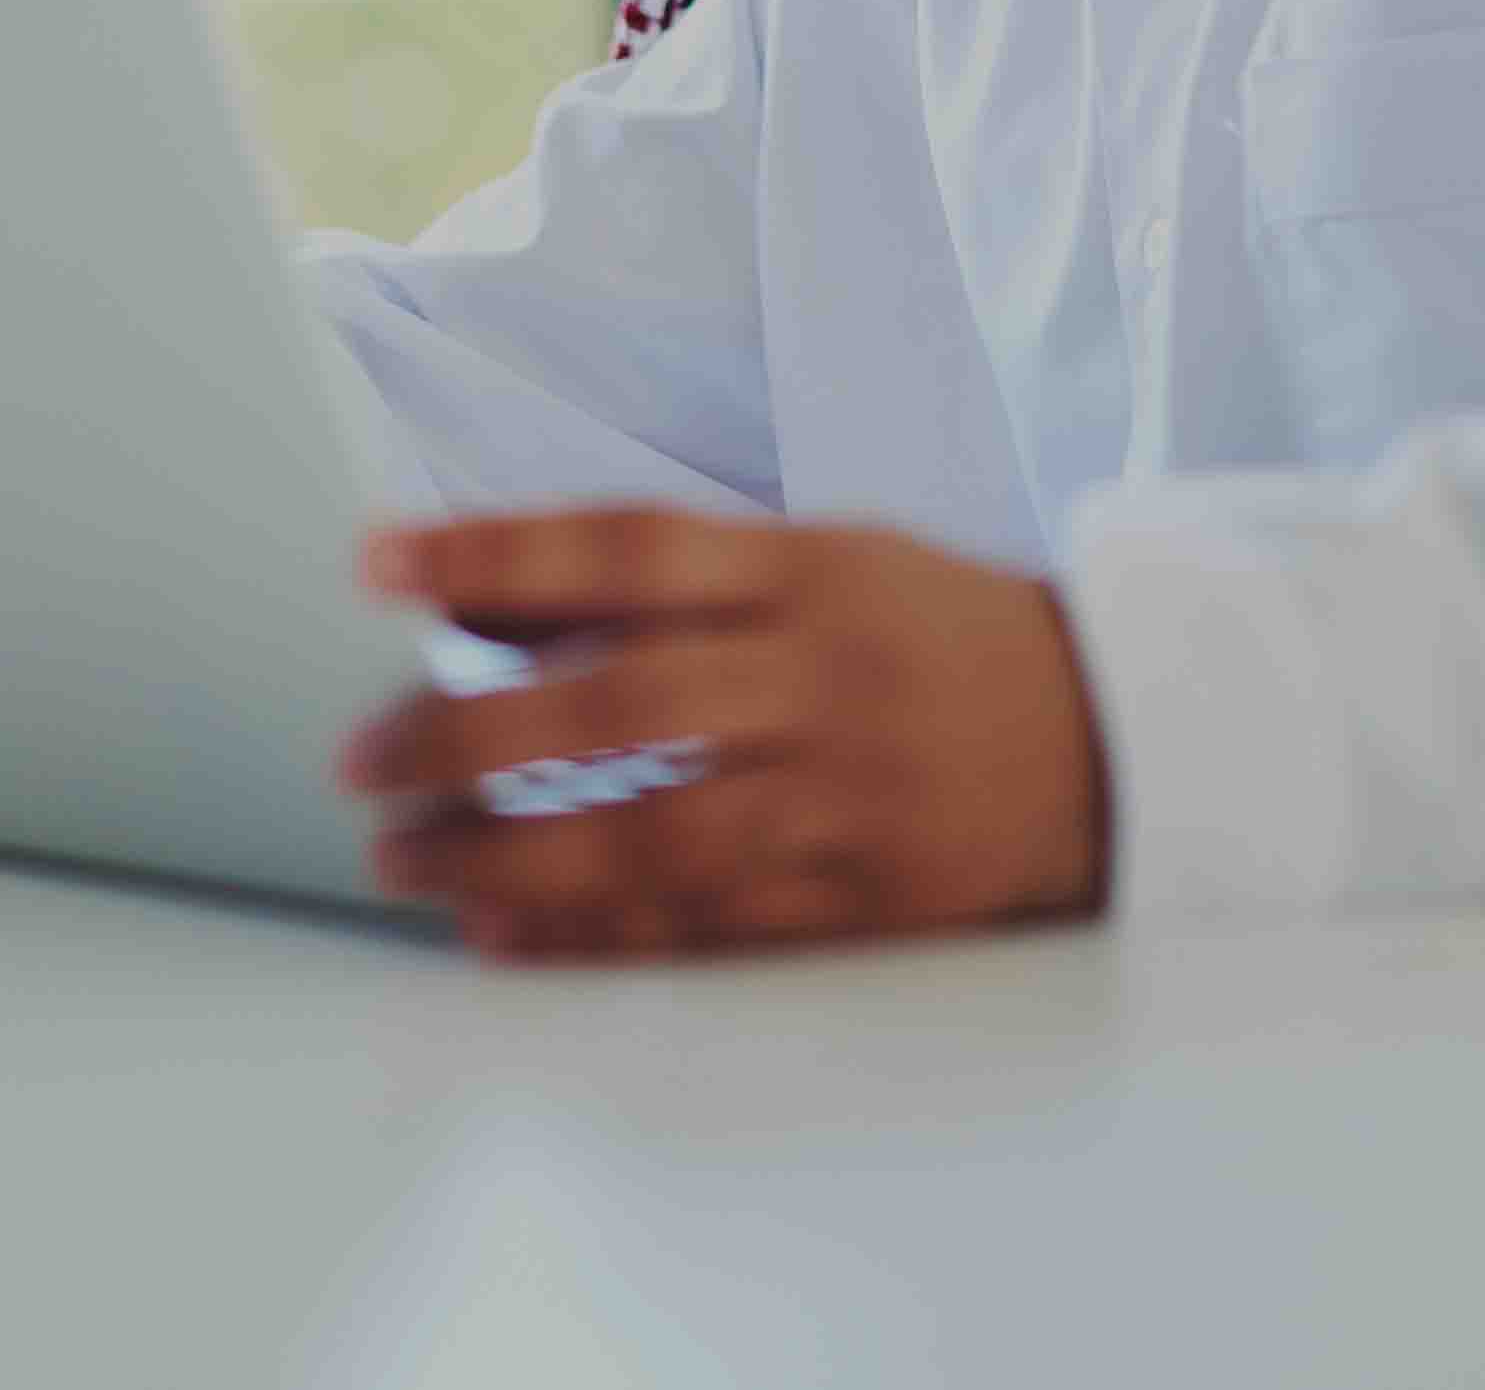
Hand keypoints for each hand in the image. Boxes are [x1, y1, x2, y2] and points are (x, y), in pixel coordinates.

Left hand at [337, 506, 1110, 958]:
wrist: (1124, 733)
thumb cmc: (926, 631)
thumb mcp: (812, 556)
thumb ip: (648, 581)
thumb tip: (468, 602)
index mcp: (804, 570)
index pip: (622, 549)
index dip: (491, 554)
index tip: (372, 564)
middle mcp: (822, 678)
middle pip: (619, 705)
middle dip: (468, 735)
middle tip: (360, 762)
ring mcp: (851, 798)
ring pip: (656, 834)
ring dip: (507, 854)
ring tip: (403, 856)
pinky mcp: (874, 903)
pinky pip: (714, 929)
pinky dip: (597, 936)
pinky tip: (503, 933)